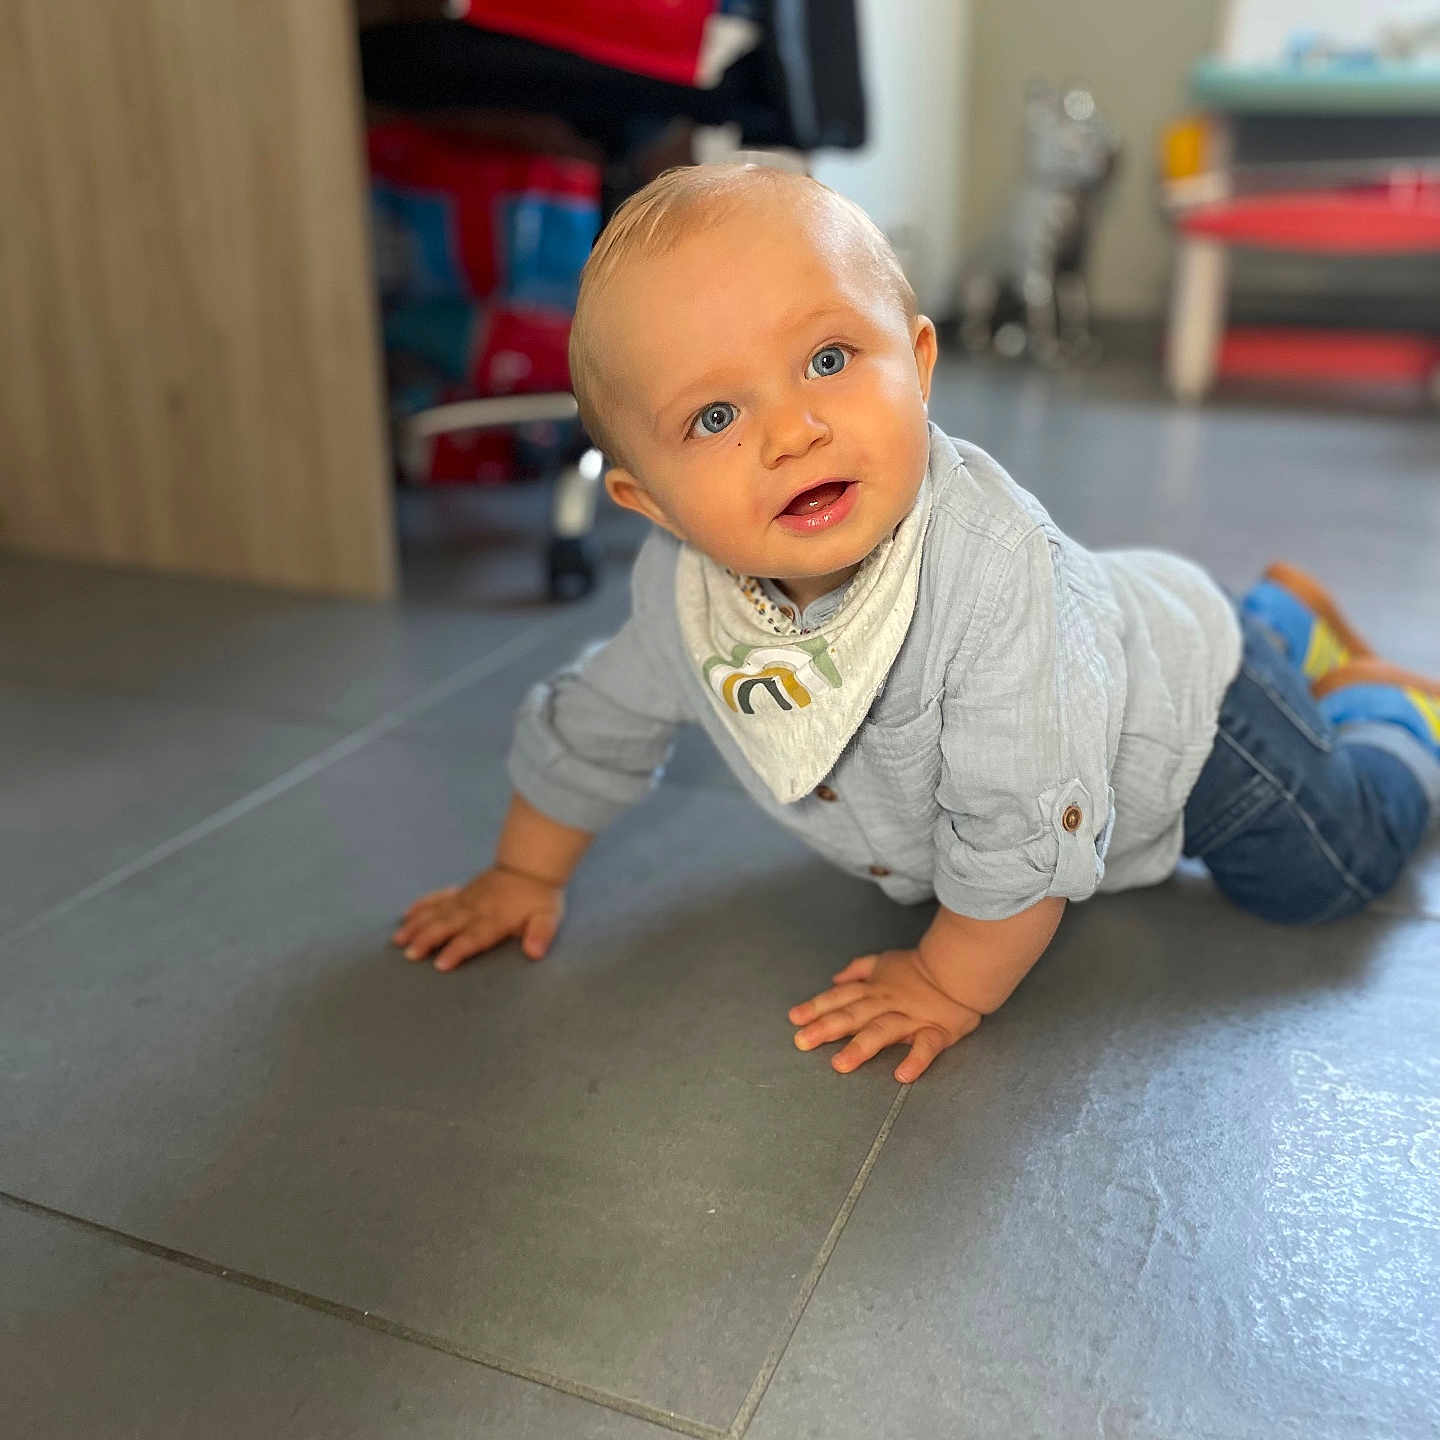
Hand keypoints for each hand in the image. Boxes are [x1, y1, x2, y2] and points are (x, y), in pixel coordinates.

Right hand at [391, 866, 564, 970]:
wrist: (531, 864)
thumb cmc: (539, 897)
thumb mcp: (548, 917)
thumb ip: (541, 934)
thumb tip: (534, 952)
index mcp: (495, 919)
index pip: (474, 937)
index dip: (458, 950)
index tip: (440, 964)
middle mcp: (475, 909)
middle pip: (448, 925)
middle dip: (427, 939)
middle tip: (409, 954)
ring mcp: (465, 899)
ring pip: (437, 912)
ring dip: (417, 925)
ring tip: (398, 939)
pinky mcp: (461, 891)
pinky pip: (438, 898)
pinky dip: (421, 905)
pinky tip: (406, 914)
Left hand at [787, 949, 981, 1081]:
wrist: (962, 966)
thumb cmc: (921, 968)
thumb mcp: (885, 960)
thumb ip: (860, 969)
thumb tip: (836, 978)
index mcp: (875, 989)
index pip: (841, 998)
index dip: (817, 1007)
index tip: (794, 1019)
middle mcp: (888, 1003)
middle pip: (854, 1014)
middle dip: (827, 1028)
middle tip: (802, 1042)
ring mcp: (912, 1018)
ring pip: (883, 1031)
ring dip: (861, 1047)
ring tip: (840, 1064)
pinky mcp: (938, 1031)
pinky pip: (927, 1047)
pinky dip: (916, 1060)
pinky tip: (902, 1076)